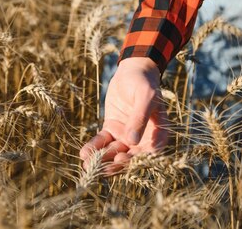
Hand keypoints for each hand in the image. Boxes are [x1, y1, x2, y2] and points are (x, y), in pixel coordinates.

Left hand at [79, 57, 169, 174]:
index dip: (136, 158)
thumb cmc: (144, 82)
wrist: (132, 70)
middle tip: (100, 170)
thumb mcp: (145, 97)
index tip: (121, 157)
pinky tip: (84, 153)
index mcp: (157, 133)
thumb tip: (132, 141)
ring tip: (87, 165)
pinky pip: (103, 141)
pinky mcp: (112, 129)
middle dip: (115, 164)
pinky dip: (94, 147)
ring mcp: (127, 135)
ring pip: (114, 151)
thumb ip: (140, 118)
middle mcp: (143, 139)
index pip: (149, 152)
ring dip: (102, 159)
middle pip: (130, 156)